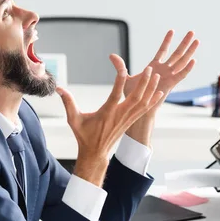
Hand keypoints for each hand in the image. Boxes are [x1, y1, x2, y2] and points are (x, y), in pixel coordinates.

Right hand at [56, 55, 163, 185]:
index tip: (123, 68)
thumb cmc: (84, 135)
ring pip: (142, 102)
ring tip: (157, 76)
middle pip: (136, 97)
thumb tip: (59, 88)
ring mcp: (127, 119)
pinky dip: (153, 100)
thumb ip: (68, 103)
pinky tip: (160, 92)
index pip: (115, 94)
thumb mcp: (73, 119)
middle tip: (150, 69)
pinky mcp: (130, 121)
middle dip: (144, 83)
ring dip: (151, 89)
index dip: (119, 80)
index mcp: (107, 113)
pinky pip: (144, 110)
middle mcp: (119, 115)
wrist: (95, 153)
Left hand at [124, 30, 198, 102]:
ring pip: (181, 61)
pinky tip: (193, 60)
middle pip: (176, 54)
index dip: (167, 41)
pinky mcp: (170, 85)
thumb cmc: (131, 96)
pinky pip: (180, 76)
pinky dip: (187, 68)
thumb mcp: (125, 77)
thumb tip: (111, 55)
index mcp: (154, 67)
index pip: (162, 51)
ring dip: (189, 51)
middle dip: (184, 43)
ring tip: (197, 40)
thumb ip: (120, 66)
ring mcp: (168, 77)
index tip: (172, 30)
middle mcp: (163, 71)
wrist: (136, 109)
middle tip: (192, 32)